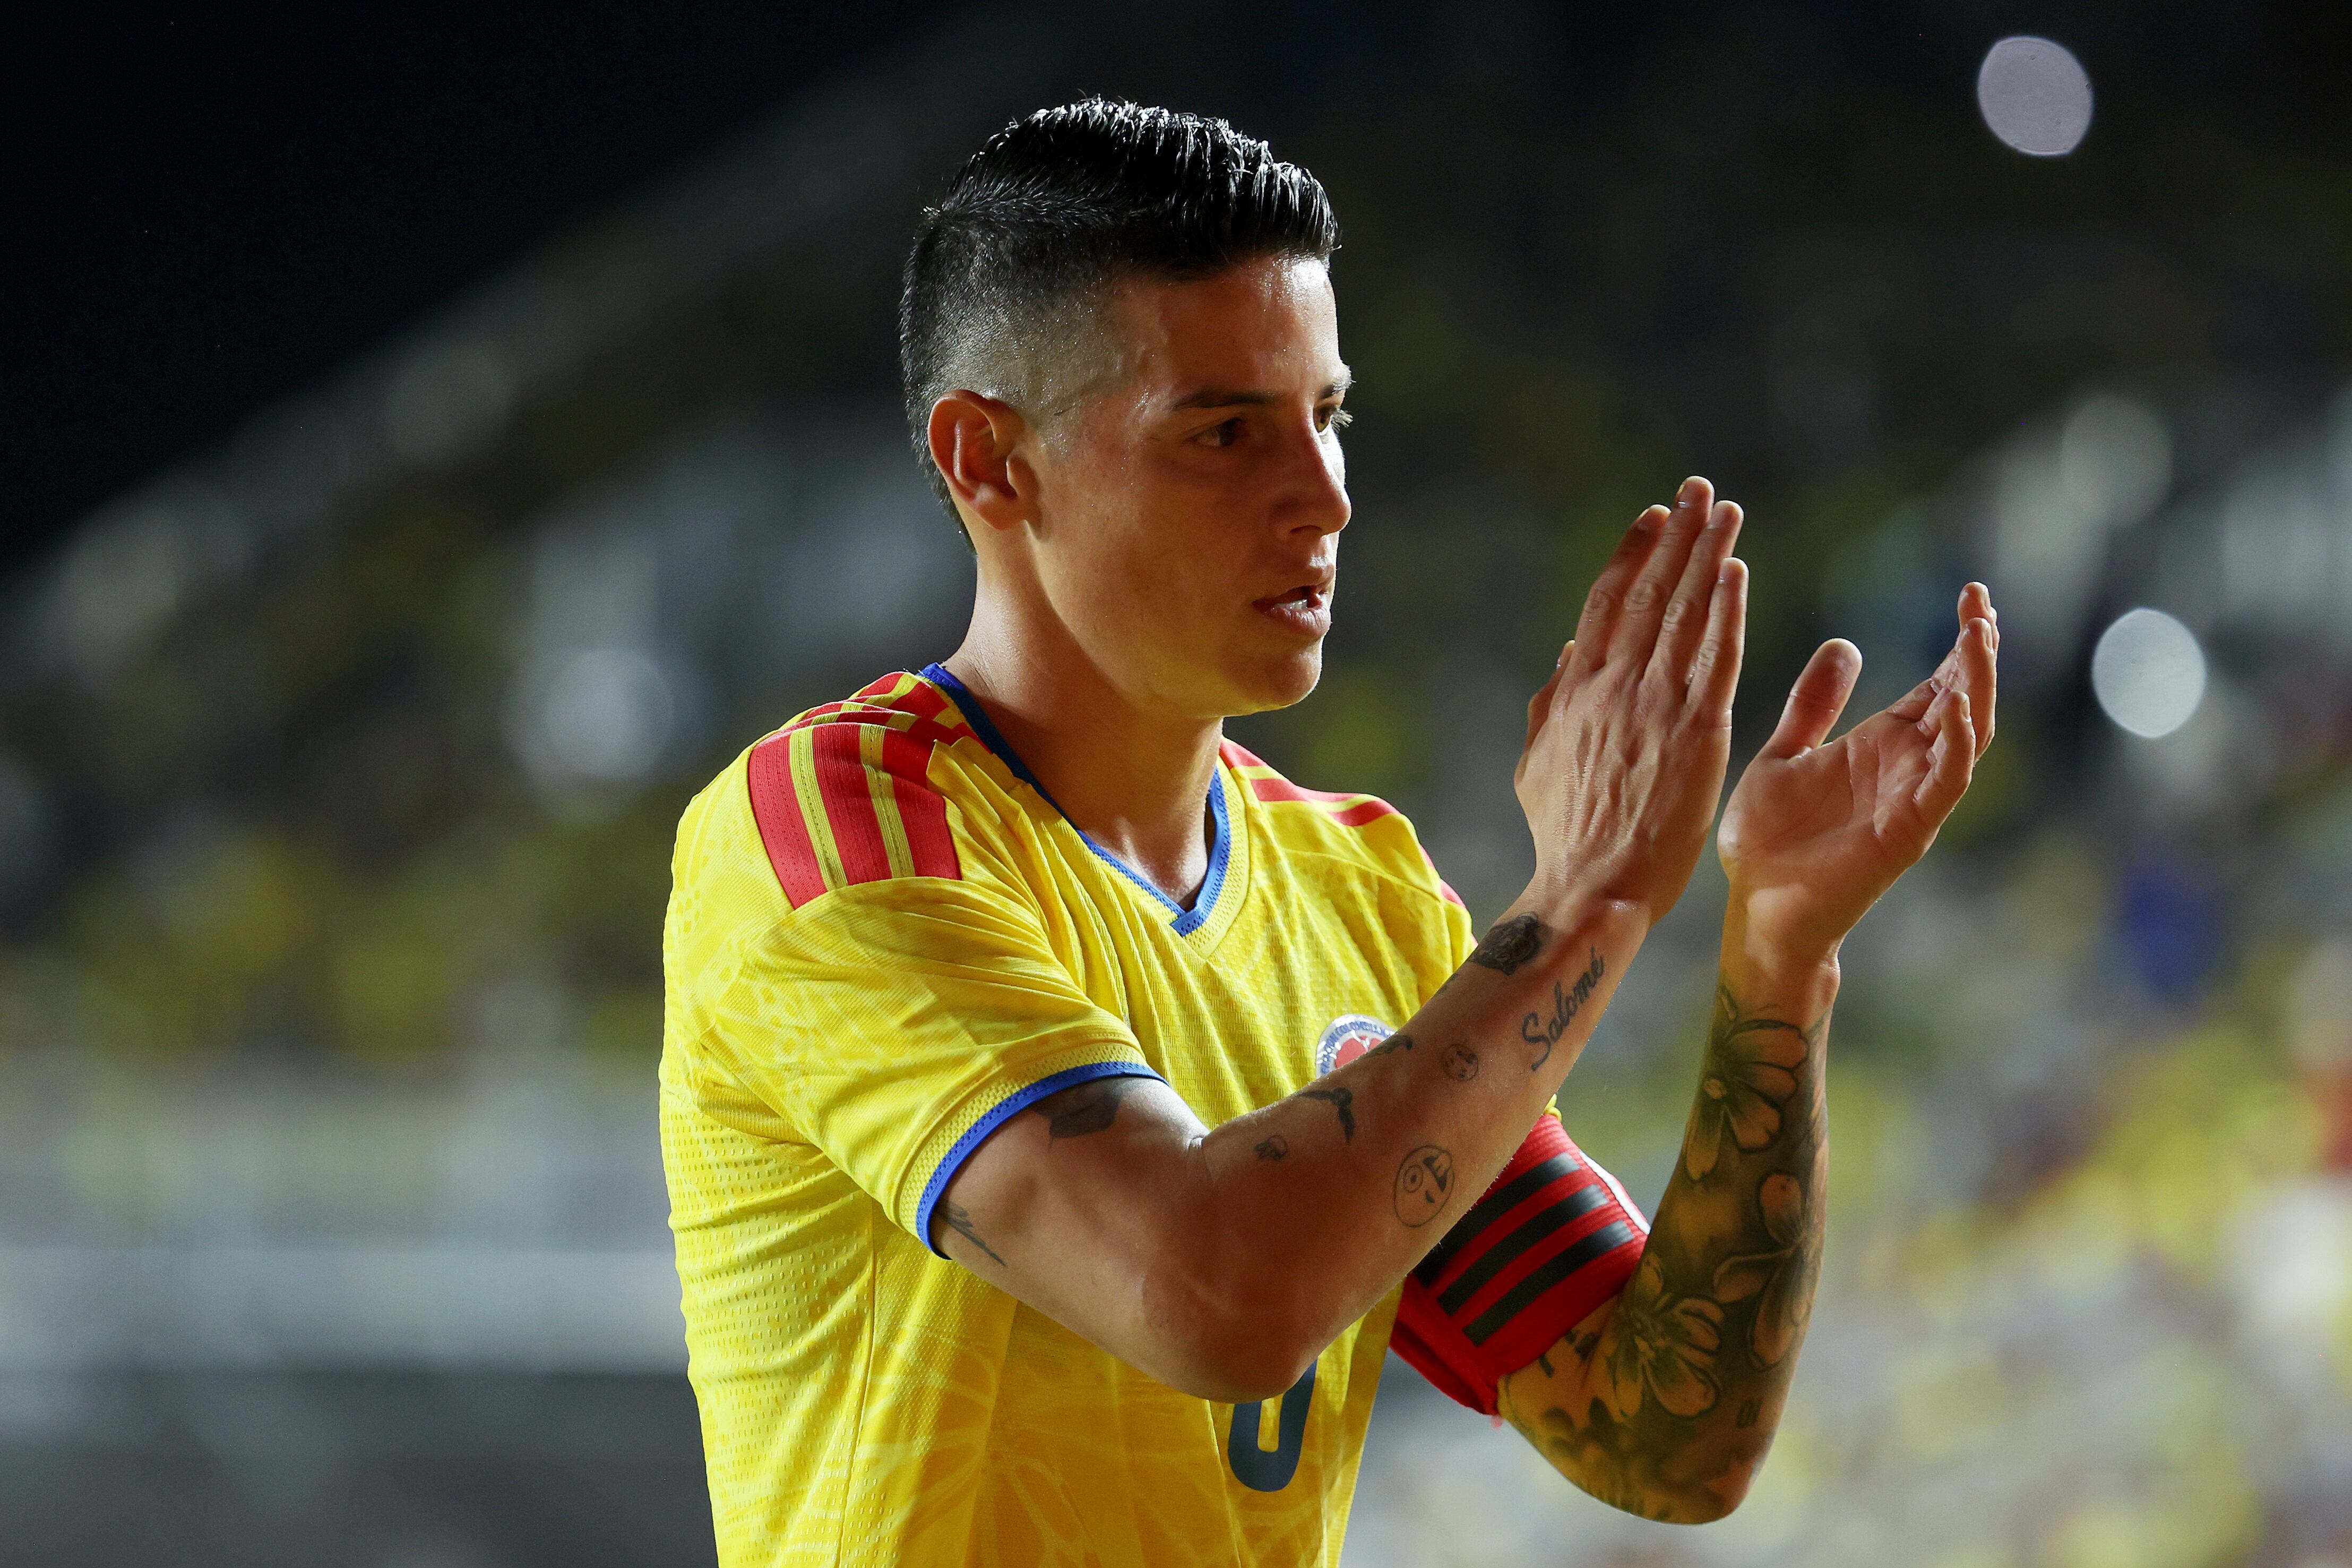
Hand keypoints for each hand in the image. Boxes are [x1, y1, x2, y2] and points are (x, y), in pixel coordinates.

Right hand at [1516, 477, 1747, 923]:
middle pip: (1649, 593)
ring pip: (1685, 613)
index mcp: (1577, 691)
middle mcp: (1615, 686)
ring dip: (1706, 555)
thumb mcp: (1535, 765)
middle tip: (1697, 490)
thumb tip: (1567, 655)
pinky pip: (1715, 656)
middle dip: (1674, 536)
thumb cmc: (1564, 836)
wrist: (1591, 885)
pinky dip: (1726, 609)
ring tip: (1724, 510)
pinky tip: (1736, 569)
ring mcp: (1655, 706)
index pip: (1607, 604)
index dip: (1632, 555)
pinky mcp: (1697, 732)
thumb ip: (1550, 706)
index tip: (1653, 517)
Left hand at [1718, 583, 1999, 961]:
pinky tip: (1952, 706)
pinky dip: (1955, 743)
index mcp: (1880, 745)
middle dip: (1977, 651)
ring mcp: (1913, 798)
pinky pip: (1946, 781)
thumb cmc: (1768, 841)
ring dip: (1976, 685)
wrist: (1755, 908)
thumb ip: (1813, 706)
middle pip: (1963, 699)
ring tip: (1979, 635)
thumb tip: (1842, 645)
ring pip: (1967, 733)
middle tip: (1981, 601)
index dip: (1959, 643)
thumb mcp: (1784, 755)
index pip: (1937, 684)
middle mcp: (1907, 767)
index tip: (1971, 593)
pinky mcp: (1909, 830)